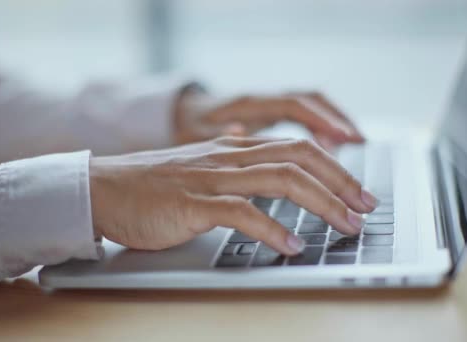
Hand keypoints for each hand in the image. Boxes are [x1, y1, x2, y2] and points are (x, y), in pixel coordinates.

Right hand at [90, 136, 376, 255]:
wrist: (101, 189)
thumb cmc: (149, 185)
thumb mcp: (198, 167)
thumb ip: (230, 162)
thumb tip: (260, 159)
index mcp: (232, 149)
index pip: (295, 148)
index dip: (333, 166)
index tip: (356, 191)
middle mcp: (228, 157)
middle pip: (297, 158)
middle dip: (339, 182)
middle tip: (365, 207)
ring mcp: (210, 178)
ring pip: (279, 180)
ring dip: (320, 202)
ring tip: (345, 224)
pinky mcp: (192, 203)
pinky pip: (241, 212)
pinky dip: (272, 229)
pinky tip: (292, 244)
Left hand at [174, 89, 364, 151]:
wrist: (178, 115)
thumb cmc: (186, 128)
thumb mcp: (195, 136)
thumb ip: (216, 137)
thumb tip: (238, 130)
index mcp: (247, 104)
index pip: (294, 106)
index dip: (321, 120)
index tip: (344, 138)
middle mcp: (263, 100)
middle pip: (312, 104)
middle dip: (340, 126)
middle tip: (360, 148)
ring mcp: (270, 106)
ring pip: (312, 106)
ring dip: (336, 124)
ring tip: (359, 146)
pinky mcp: (273, 115)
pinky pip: (305, 116)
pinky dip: (323, 128)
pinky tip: (335, 148)